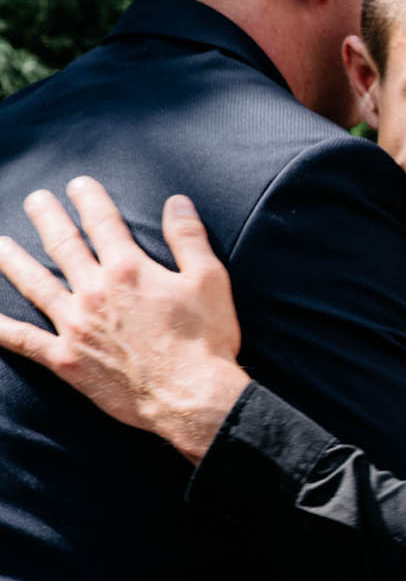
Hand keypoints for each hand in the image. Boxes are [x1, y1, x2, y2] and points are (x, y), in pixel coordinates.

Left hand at [0, 178, 249, 461]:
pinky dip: (0, 328)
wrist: (192, 397)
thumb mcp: (210, 280)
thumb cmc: (206, 339)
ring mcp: (74, 325)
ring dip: (12, 260)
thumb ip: (189, 238)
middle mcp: (94, 291)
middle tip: (36, 199)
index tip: (79, 184)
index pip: (103, 223)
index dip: (89, 200)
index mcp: (129, 270)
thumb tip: (176, 201)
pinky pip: (22, 340)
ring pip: (34, 283)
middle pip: (63, 245)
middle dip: (48, 218)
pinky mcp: (66, 359)